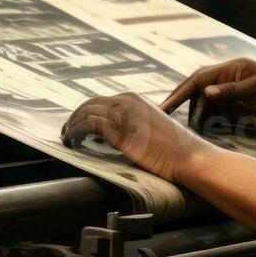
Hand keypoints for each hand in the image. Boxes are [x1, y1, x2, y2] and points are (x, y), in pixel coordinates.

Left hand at [62, 92, 214, 183]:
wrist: (189, 157)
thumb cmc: (175, 149)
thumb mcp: (152, 128)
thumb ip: (133, 125)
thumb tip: (115, 134)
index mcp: (134, 98)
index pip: (101, 101)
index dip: (86, 112)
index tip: (77, 125)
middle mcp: (127, 100)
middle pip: (89, 103)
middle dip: (75, 117)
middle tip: (66, 131)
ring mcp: (123, 113)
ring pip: (85, 112)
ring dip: (72, 125)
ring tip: (66, 139)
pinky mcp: (119, 129)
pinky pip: (87, 124)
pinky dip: (74, 132)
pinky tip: (71, 141)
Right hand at [160, 59, 255, 136]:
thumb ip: (230, 91)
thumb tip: (204, 93)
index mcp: (232, 69)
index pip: (199, 79)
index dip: (180, 92)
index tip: (165, 106)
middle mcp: (227, 82)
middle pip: (197, 93)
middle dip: (183, 107)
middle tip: (167, 122)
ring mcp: (231, 98)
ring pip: (204, 108)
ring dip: (195, 119)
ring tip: (186, 132)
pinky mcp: (236, 113)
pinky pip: (215, 118)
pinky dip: (206, 125)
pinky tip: (199, 134)